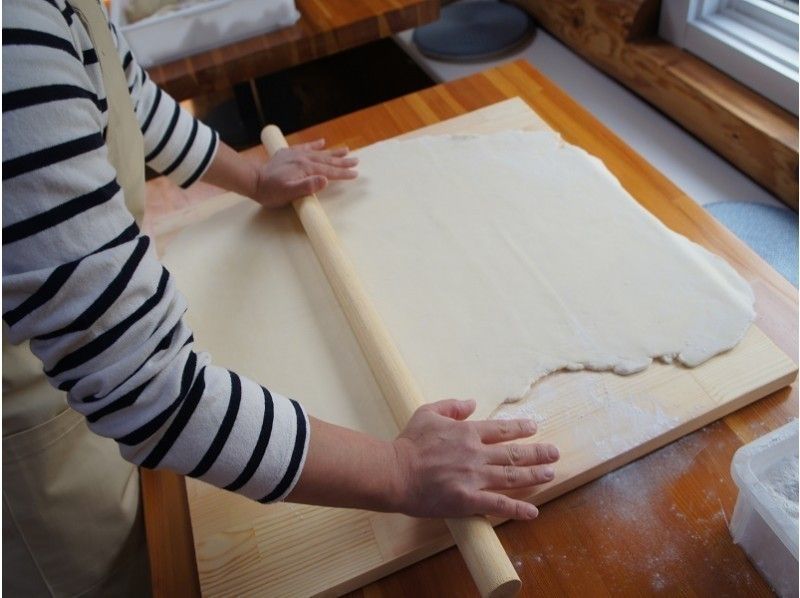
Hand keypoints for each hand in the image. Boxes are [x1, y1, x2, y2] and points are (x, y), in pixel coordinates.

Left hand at [253, 138, 357, 207]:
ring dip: (333, 152)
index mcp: (306, 169)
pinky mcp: (289, 154)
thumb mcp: (289, 193)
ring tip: (346, 149)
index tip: (355, 174)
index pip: (329, 172)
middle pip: (327, 160)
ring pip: (320, 153)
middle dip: (342, 161)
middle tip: (356, 161)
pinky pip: (306, 147)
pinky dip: (315, 144)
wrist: (253, 181)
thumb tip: (326, 180)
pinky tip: (322, 142)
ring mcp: (296, 155)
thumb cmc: (271, 191)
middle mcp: (304, 159)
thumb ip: (307, 186)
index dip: (343, 173)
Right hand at [392, 399, 559, 519]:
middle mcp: (475, 454)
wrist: (394, 472)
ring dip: (533, 475)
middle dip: (537, 452)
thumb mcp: (427, 413)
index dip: (520, 428)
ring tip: (550, 474)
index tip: (534, 427)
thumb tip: (472, 403)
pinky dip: (517, 508)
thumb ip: (451, 406)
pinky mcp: (468, 500)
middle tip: (554, 453)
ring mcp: (474, 478)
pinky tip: (533, 511)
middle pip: (513, 453)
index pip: (501, 429)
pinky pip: (498, 505)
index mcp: (466, 432)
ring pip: (511, 476)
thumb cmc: (408, 443)